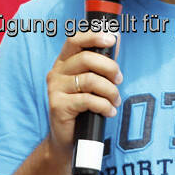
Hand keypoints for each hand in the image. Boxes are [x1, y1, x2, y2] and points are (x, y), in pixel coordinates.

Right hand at [44, 31, 120, 153]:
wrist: (69, 138)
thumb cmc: (83, 107)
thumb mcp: (93, 81)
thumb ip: (103, 61)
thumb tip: (116, 36)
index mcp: (64, 62)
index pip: (75, 40)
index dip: (93, 36)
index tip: (111, 39)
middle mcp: (56, 72)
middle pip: (86, 59)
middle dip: (110, 68)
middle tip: (119, 80)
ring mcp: (55, 89)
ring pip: (90, 80)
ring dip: (110, 91)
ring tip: (115, 101)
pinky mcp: (58, 105)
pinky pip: (88, 100)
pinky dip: (104, 106)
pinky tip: (109, 111)